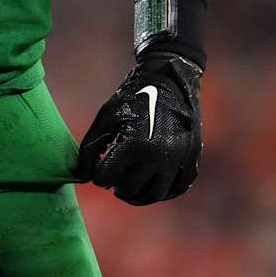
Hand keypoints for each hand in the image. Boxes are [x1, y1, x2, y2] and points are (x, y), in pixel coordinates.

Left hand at [76, 52, 202, 204]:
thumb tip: (83, 176)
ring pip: (153, 195)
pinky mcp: (192, 161)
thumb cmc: (133, 97)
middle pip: (129, 188)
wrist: (169, 80)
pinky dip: (160, 192)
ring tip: (126, 189)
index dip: (99, 176)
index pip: (107, 178)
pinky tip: (148, 186)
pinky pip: (175, 189)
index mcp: (135, 144)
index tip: (98, 171)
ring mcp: (179, 160)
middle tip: (113, 178)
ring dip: (137, 196)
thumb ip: (90, 147)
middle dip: (117, 185)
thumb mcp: (106, 117)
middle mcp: (159, 156)